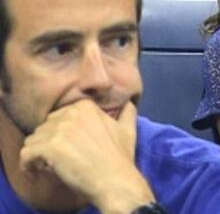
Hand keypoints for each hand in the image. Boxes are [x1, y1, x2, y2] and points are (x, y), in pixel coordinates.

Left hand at [20, 101, 154, 213]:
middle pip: (44, 128)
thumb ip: (126, 113)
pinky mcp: (49, 147)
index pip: (58, 117)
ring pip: (32, 140)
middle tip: (58, 159)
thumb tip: (129, 103)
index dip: (60, 134)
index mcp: (86, 107)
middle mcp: (70, 114)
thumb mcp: (128, 130)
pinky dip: (27, 165)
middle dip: (47, 143)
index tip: (66, 147)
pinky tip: (36, 171)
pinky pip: (26, 154)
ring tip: (48, 166)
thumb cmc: (121, 158)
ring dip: (37, 154)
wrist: (115, 180)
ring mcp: (59, 130)